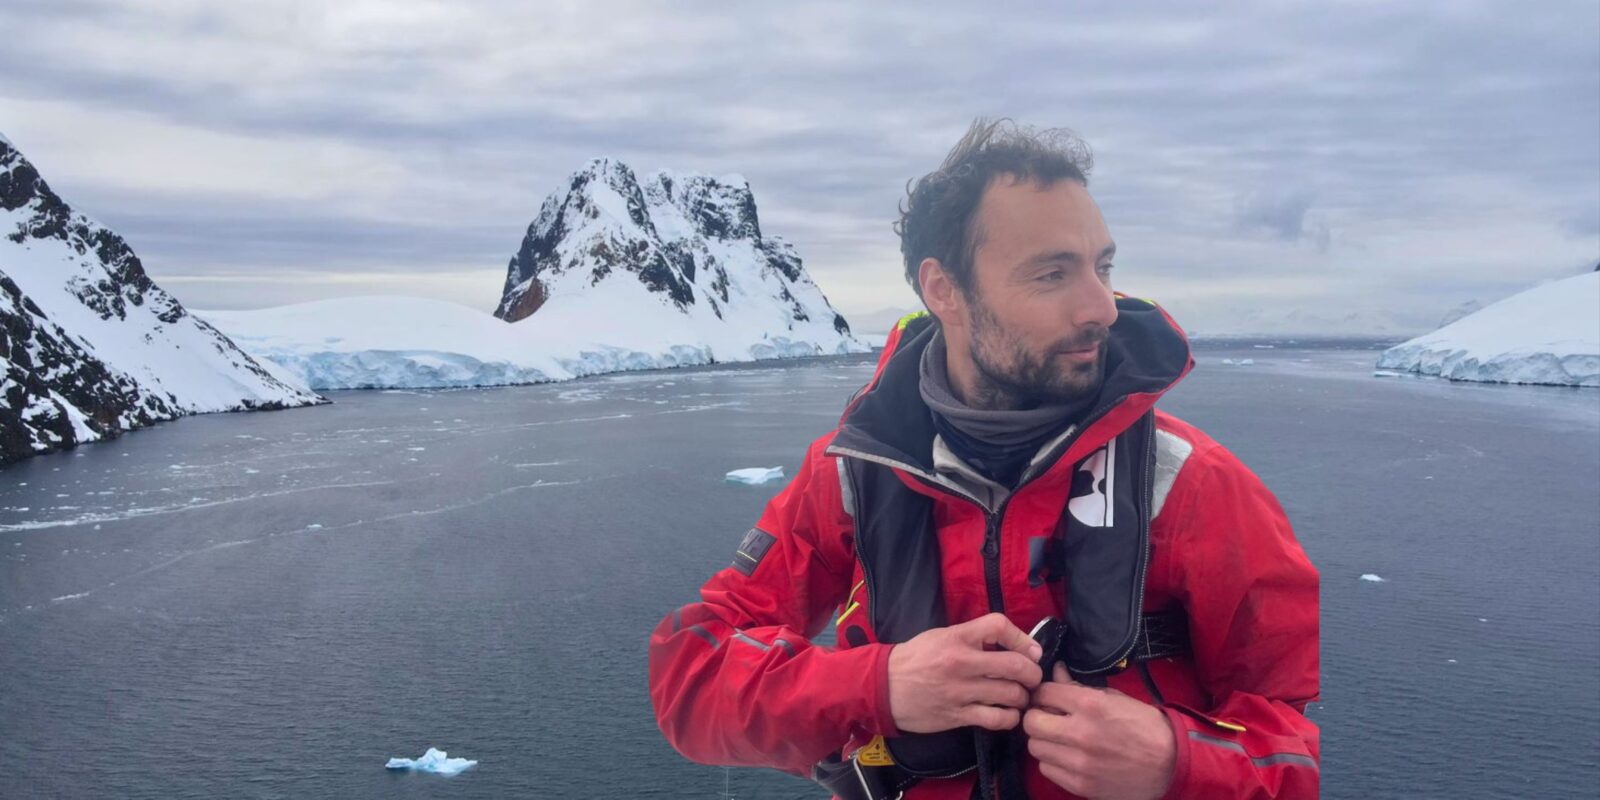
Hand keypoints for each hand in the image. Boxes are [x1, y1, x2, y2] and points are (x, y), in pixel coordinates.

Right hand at [887, 612, 1043, 732]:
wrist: (883, 687)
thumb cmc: (915, 658)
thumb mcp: (941, 636)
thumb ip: (973, 637)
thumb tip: (1010, 643)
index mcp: (957, 637)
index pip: (999, 626)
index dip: (1023, 637)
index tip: (1030, 650)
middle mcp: (961, 662)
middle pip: (1014, 665)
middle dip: (1033, 673)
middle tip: (1033, 678)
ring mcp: (960, 691)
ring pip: (1011, 694)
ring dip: (1023, 697)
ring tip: (1020, 697)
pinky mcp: (958, 716)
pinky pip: (997, 719)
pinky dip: (1010, 718)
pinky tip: (1008, 714)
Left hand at [1023, 664, 1175, 799]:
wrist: (1170, 764)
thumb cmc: (1144, 726)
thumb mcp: (1114, 698)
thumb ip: (1079, 686)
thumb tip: (1055, 672)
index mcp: (1090, 705)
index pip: (1043, 692)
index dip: (1042, 693)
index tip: (1047, 697)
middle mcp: (1081, 733)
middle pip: (1031, 722)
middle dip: (1037, 717)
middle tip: (1048, 718)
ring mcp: (1079, 763)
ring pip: (1036, 748)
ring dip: (1045, 741)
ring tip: (1060, 739)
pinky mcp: (1081, 785)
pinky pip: (1047, 770)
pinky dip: (1053, 762)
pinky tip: (1068, 756)